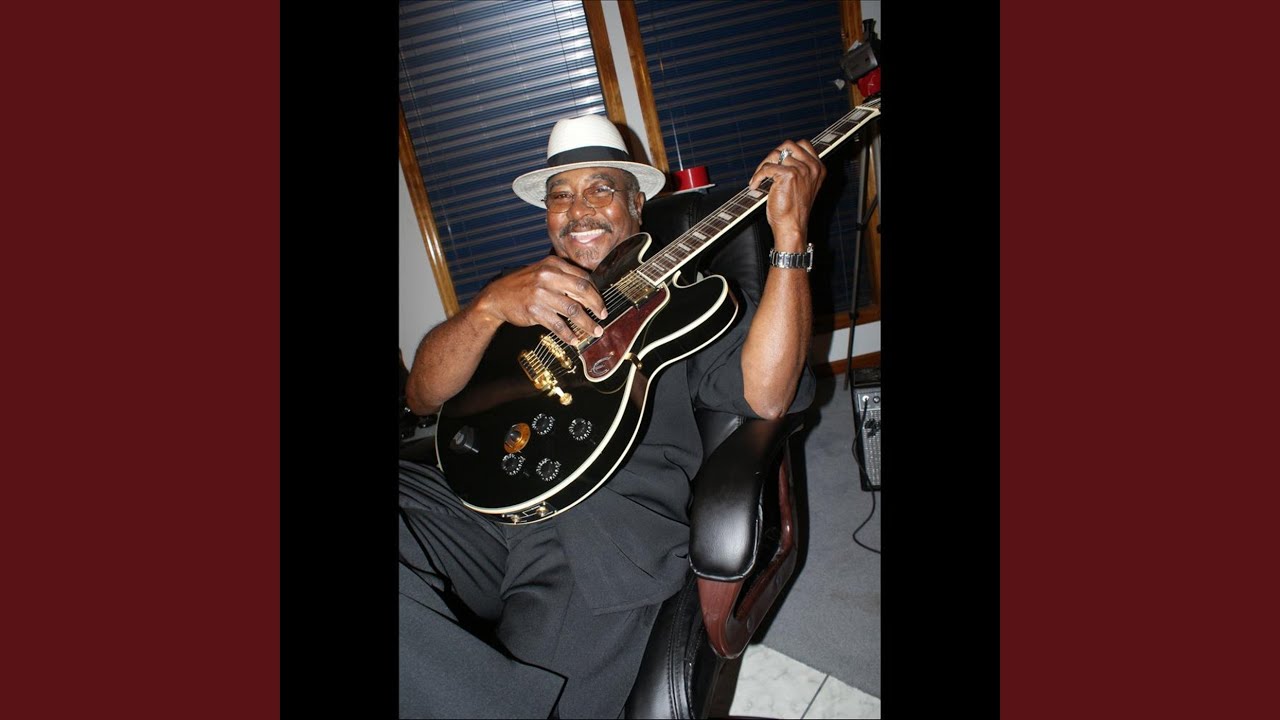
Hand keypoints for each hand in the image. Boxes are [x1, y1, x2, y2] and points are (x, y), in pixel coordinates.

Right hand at [472, 255, 607, 345]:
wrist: (496, 297)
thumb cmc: (522, 286)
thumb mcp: (541, 272)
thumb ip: (562, 278)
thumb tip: (588, 293)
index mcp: (552, 264)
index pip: (582, 277)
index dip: (595, 292)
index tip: (601, 303)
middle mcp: (547, 276)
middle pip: (582, 291)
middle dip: (596, 306)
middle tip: (603, 316)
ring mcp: (540, 294)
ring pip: (573, 310)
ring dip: (587, 323)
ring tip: (594, 331)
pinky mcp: (534, 310)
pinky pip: (558, 325)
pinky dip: (568, 334)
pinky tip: (574, 339)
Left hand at [748, 139, 826, 248]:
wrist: (792, 226)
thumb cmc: (794, 211)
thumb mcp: (803, 186)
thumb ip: (799, 170)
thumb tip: (781, 156)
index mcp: (818, 168)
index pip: (804, 144)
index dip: (787, 150)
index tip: (777, 160)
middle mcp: (812, 167)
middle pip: (788, 146)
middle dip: (773, 155)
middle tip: (765, 168)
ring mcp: (801, 170)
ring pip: (775, 155)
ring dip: (762, 167)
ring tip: (758, 179)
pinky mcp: (788, 175)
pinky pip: (767, 168)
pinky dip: (757, 176)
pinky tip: (755, 185)